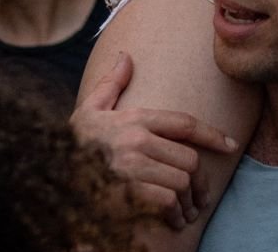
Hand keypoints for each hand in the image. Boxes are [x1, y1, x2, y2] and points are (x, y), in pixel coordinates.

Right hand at [74, 55, 241, 230]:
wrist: (47, 173)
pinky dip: (175, 214)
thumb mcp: (89, 110)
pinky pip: (167, 201)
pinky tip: (173, 222)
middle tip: (200, 197)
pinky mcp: (128, 192)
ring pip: (182, 181)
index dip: (212, 134)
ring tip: (187, 212)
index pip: (184, 123)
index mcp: (133, 118)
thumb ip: (111, 84)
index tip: (230, 145)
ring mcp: (132, 166)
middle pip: (189, 158)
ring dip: (189, 202)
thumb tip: (125, 56)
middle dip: (200, 182)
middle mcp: (136, 139)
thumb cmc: (73, 144)